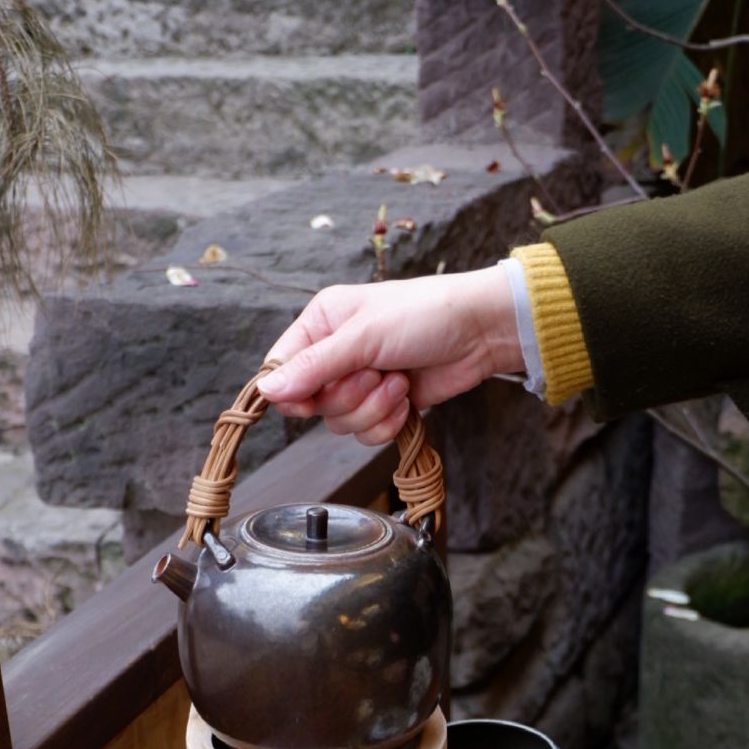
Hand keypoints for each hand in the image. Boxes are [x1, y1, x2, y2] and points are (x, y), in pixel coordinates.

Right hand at [256, 266, 521, 444]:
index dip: (292, 392)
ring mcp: (361, 382)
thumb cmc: (427, 314)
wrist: (481, 332)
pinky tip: (407, 398)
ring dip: (373, 409)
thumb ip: (315, 366)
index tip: (309, 400)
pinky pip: (368, 434)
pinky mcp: (385, 405)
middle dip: (349, 397)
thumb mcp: (364, 336)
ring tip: (399, 382)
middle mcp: (336, 354)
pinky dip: (388, 422)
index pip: (282, 368)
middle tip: (376, 374)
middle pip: (313, 403)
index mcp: (322, 324)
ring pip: (340, 423)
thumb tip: (267, 391)